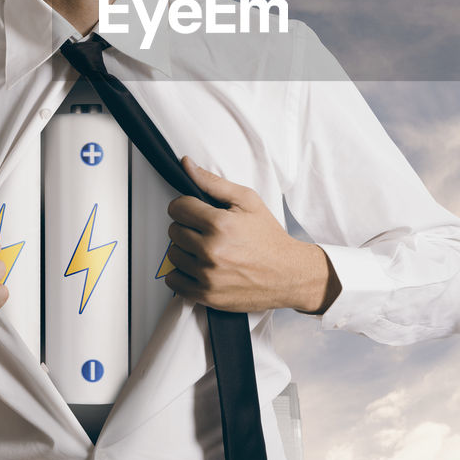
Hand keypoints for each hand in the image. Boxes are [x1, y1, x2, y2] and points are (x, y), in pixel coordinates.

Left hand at [164, 158, 340, 314]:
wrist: (288, 274)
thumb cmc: (268, 237)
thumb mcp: (247, 201)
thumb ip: (213, 182)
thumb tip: (186, 164)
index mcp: (220, 224)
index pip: (177, 207)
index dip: (185, 206)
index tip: (195, 211)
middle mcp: (211, 251)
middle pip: (173, 231)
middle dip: (186, 227)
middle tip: (205, 230)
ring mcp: (207, 275)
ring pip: (172, 255)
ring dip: (184, 250)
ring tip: (204, 248)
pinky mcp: (206, 295)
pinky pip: (174, 282)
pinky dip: (181, 274)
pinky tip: (198, 267)